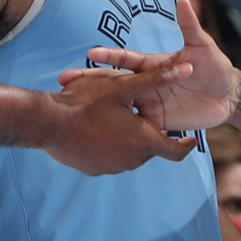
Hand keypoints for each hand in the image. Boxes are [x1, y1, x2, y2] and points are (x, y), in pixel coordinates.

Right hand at [46, 62, 198, 173]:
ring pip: (131, 153)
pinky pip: (112, 158)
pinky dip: (112, 146)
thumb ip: (158, 79)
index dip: (187, 145)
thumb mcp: (124, 87)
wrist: (48, 124)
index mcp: (144, 141)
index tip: (192, 139)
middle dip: (149, 132)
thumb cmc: (87, 103)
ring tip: (116, 118)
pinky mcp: (95, 170)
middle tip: (139, 113)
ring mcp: (113, 168)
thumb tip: (188, 70)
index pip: (176, 152)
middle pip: (151, 148)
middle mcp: (132, 160)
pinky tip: (98, 129)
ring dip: (129, 138)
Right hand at [67, 0, 237, 131]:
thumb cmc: (215, 67)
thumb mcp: (202, 46)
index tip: (91, 53)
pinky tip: (101, 136)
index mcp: (153, 66)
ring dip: (100, 109)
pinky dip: (121, 132)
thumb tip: (183, 0)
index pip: (126, 59)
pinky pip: (137, 130)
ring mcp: (151, 105)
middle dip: (91, 82)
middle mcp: (148, 86)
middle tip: (67, 81)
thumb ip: (189, 25)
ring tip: (75, 109)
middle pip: (116, 85)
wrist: (227, 96)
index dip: (110, 55)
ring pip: (121, 108)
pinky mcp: (158, 124)